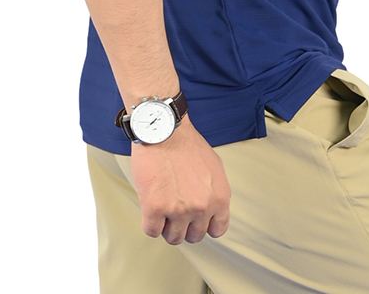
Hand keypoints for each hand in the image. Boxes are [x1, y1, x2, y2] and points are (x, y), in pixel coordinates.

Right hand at [129, 115, 231, 244]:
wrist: (163, 130)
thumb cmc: (185, 144)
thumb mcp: (214, 168)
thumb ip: (214, 192)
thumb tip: (211, 210)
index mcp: (219, 197)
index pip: (217, 230)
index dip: (204, 225)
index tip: (195, 220)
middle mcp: (202, 207)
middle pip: (193, 236)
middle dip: (184, 225)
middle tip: (175, 209)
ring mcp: (179, 210)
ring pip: (173, 238)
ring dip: (166, 225)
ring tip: (163, 205)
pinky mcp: (155, 209)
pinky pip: (152, 231)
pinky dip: (149, 222)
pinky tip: (151, 205)